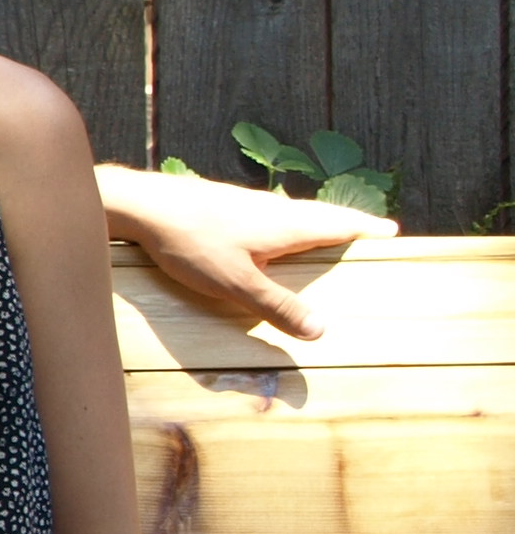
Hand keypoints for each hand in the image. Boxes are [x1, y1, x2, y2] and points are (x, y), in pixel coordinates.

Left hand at [96, 164, 393, 337]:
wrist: (142, 204)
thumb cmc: (191, 242)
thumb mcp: (238, 284)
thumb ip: (278, 307)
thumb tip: (321, 330)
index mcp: (290, 223)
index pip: (342, 224)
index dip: (368, 229)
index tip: (393, 233)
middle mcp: (276, 207)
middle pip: (323, 215)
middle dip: (347, 226)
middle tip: (370, 234)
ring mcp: (249, 203)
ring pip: (295, 213)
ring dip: (317, 224)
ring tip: (329, 238)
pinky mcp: (225, 205)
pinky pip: (270, 216)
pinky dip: (287, 225)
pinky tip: (274, 236)